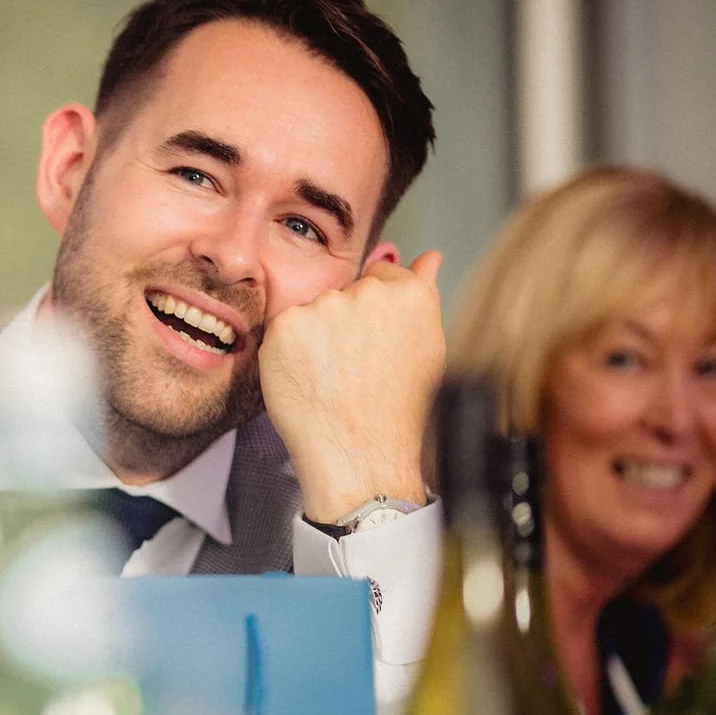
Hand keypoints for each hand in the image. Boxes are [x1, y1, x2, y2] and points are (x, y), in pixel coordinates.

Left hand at [258, 251, 445, 521]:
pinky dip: (290, 351)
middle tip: (353, 369)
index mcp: (410, 294)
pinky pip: (286, 327)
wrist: (360, 458)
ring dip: (316, 335)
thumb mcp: (427, 348)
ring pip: (314, 309)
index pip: (381, 274)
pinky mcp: (287, 324)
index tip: (373, 346)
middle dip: (344, 322)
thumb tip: (429, 256)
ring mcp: (326, 306)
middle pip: (345, 291)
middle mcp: (369, 292)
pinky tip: (309, 380)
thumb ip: (424, 293)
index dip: (373, 314)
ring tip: (333, 379)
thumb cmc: (396, 411)